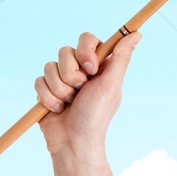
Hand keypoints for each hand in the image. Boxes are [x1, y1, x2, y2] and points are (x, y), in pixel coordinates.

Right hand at [34, 29, 141, 156]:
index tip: (90, 68)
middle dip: (71, 75)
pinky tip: (58, 110)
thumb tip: (137, 33)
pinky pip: (39, 81)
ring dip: (60, 89)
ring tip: (69, 104)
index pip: (87, 39)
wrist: (74, 142)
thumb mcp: (111, 85)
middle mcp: (79, 70)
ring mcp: (61, 79)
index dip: (85, 51)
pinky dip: (48, 98)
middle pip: (65, 51)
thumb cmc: (97, 116)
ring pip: (49, 66)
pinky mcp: (46, 90)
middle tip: (80, 92)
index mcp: (98, 66)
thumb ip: (121, 58)